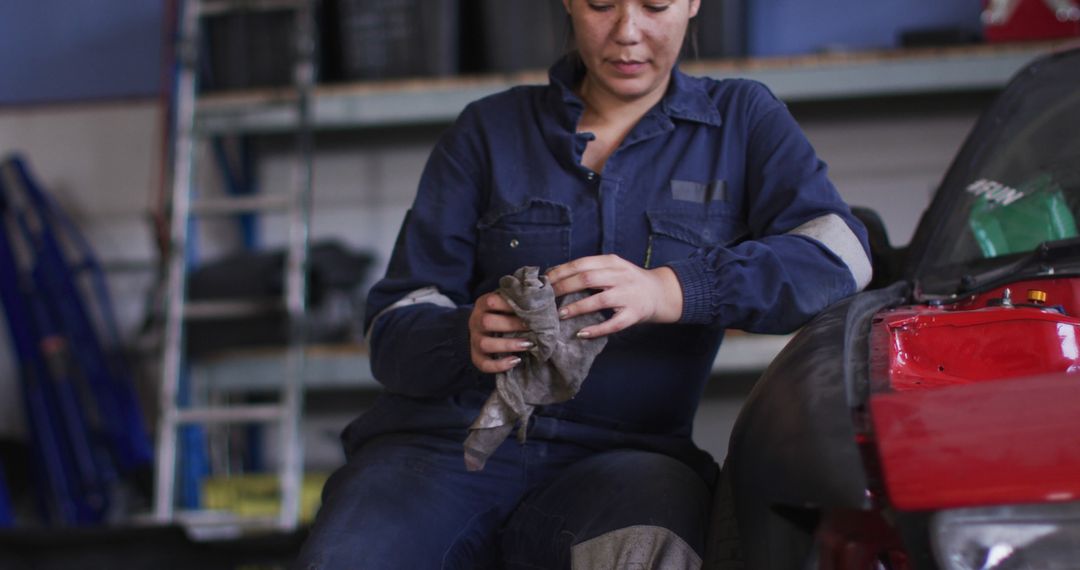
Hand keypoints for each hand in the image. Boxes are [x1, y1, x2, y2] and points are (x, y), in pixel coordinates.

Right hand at [468, 292, 532, 373]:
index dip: (509, 305)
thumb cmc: (504, 313)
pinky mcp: (475, 356)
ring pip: (485, 343)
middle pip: (487, 322)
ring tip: (528, 345)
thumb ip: (524, 300)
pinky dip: (499, 365)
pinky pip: (483, 364)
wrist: (485, 329)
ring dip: (508, 345)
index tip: (529, 308)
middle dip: (512, 325)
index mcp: (482, 304)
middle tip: (532, 327)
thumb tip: (553, 298)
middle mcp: (475, 321)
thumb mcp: (509, 303)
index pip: (491, 301)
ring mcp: (474, 339)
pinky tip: (516, 361)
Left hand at [545, 254, 683, 338]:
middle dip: (563, 288)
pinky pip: (613, 324)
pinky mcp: (634, 315)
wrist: (661, 293)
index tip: (545, 281)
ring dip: (576, 308)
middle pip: (587, 279)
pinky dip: (596, 329)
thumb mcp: (613, 268)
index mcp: (613, 262)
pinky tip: (581, 333)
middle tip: (546, 298)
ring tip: (559, 314)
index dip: (561, 272)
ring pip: (599, 301)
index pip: (582, 264)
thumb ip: (591, 270)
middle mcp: (621, 276)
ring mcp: (628, 296)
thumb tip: (556, 275)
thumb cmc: (629, 281)